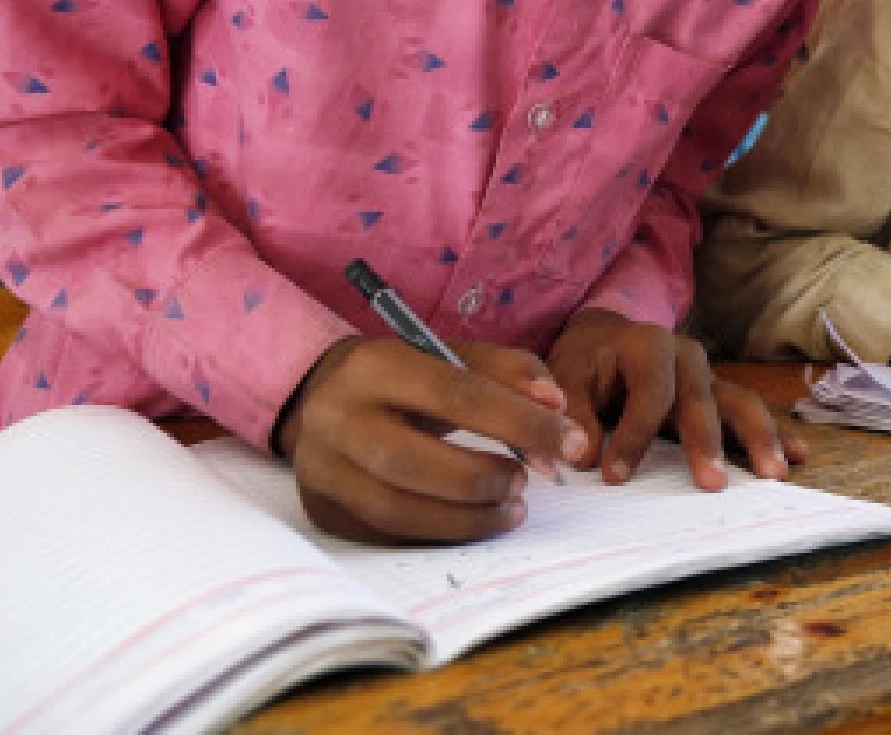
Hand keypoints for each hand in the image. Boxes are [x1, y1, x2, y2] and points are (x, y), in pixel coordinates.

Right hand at [275, 336, 588, 544]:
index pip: (456, 395)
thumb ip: (508, 371)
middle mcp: (337, 418)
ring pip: (398, 510)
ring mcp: (323, 470)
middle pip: (415, 462)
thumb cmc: (402, 376)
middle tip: (527, 482)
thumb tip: (557, 405)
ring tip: (510, 508)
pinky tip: (472, 522)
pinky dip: (440, 534)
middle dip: (484, 478)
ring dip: (467, 518)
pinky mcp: (324, 511)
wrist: (319, 398)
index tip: (571, 443)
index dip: (521, 422)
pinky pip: (388, 535)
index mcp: (374, 366)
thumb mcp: (448, 356)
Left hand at [545, 309, 803, 490]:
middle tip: (712, 485)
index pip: (649, 394)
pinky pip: (750, 413)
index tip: (615, 477)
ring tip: (774, 474)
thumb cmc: (587, 360)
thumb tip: (583, 454)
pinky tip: (796, 457)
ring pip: (741, 403)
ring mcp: (710, 377)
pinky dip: (776, 434)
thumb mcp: (567, 377)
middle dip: (708, 442)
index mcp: (649, 345)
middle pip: (705, 398)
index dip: (633, 436)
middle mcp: (688, 357)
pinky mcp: (720, 395)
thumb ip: (574, 413)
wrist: (606, 339)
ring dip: (759, 438)